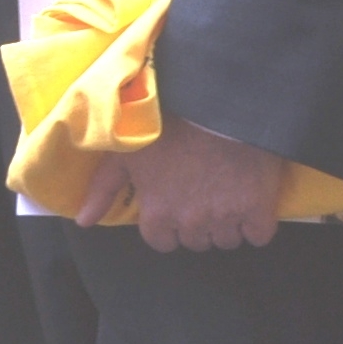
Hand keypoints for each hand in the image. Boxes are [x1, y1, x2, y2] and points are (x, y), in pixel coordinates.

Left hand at [116, 118, 290, 252]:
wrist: (218, 101)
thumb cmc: (168, 122)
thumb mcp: (126, 151)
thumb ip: (104, 189)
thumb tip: (83, 221)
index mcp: (158, 214)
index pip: (162, 242)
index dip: (168, 225)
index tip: (176, 204)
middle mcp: (191, 223)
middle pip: (196, 241)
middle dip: (197, 222)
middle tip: (202, 192)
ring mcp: (226, 218)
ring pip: (227, 240)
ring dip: (227, 223)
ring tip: (226, 192)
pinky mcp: (258, 209)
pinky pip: (259, 235)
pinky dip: (257, 223)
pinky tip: (252, 201)